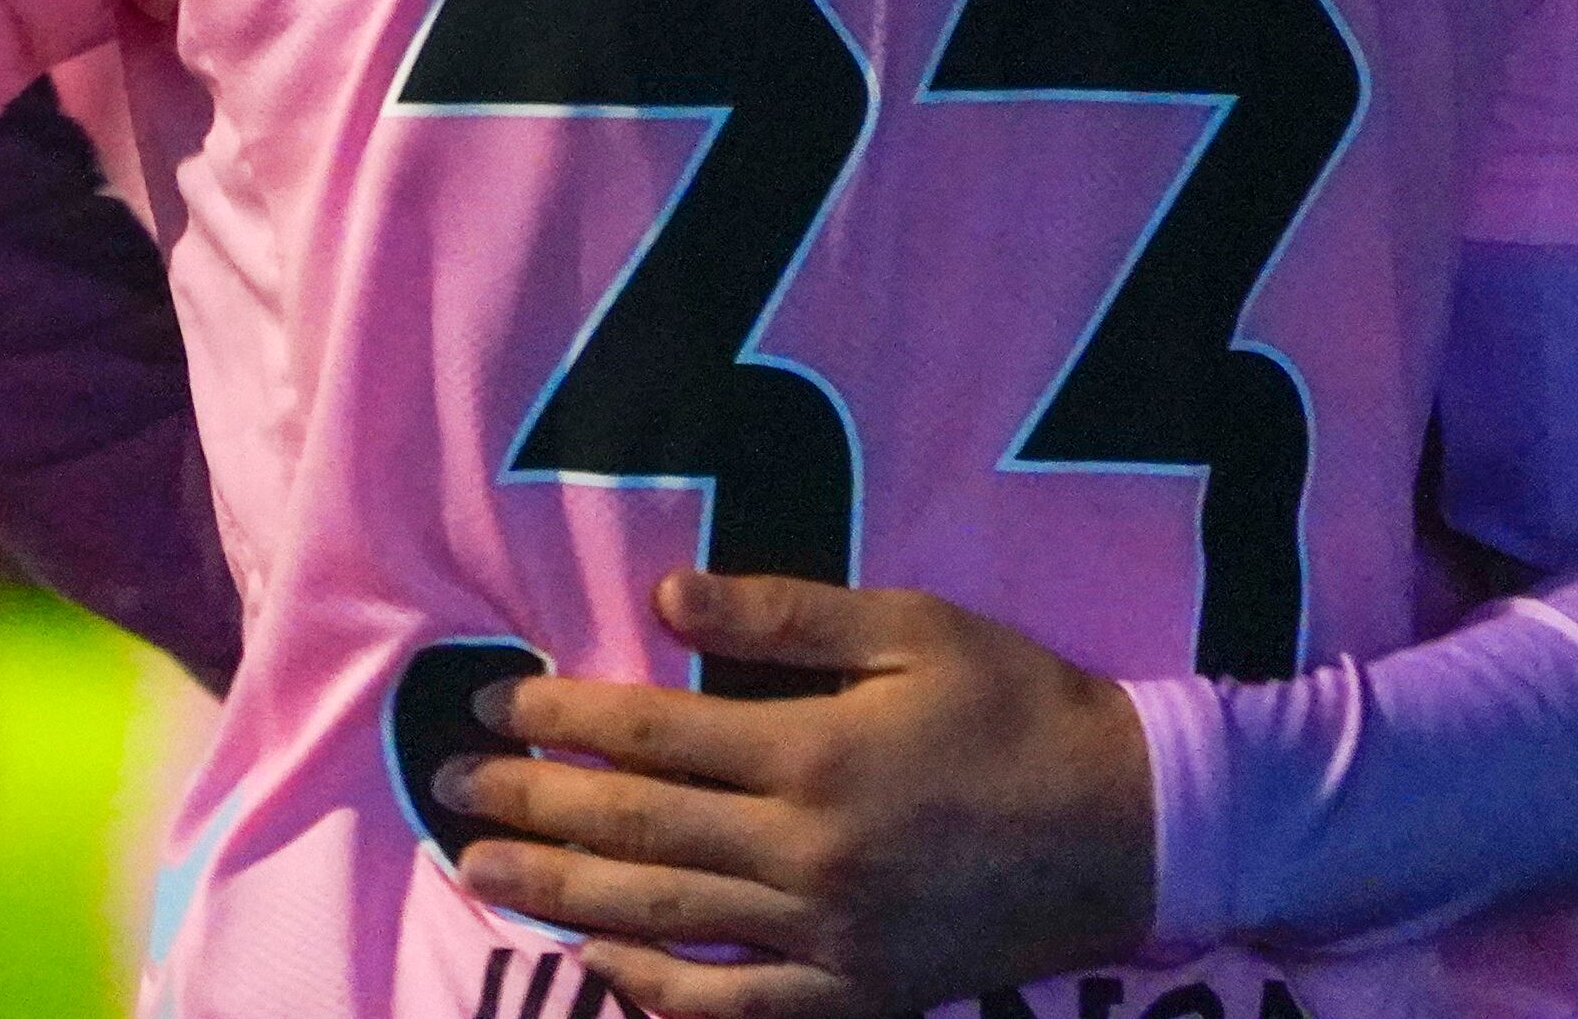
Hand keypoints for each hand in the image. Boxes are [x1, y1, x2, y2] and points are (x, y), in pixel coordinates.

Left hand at [432, 574, 1152, 1016]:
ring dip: (560, 899)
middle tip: (447, 792)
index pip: (651, 736)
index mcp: (813, 752)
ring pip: (663, 921)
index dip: (560, 720)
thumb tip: (665, 598)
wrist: (1129, 828)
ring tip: (480, 875)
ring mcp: (827, 934)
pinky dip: (657, 995)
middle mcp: (805, 851)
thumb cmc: (1018, 707)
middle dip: (528, 808)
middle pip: (634, 833)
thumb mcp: (911, 627)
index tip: (492, 705)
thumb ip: (783, 616)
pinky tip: (602, 971)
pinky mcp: (857, 992)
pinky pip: (735, 1006)